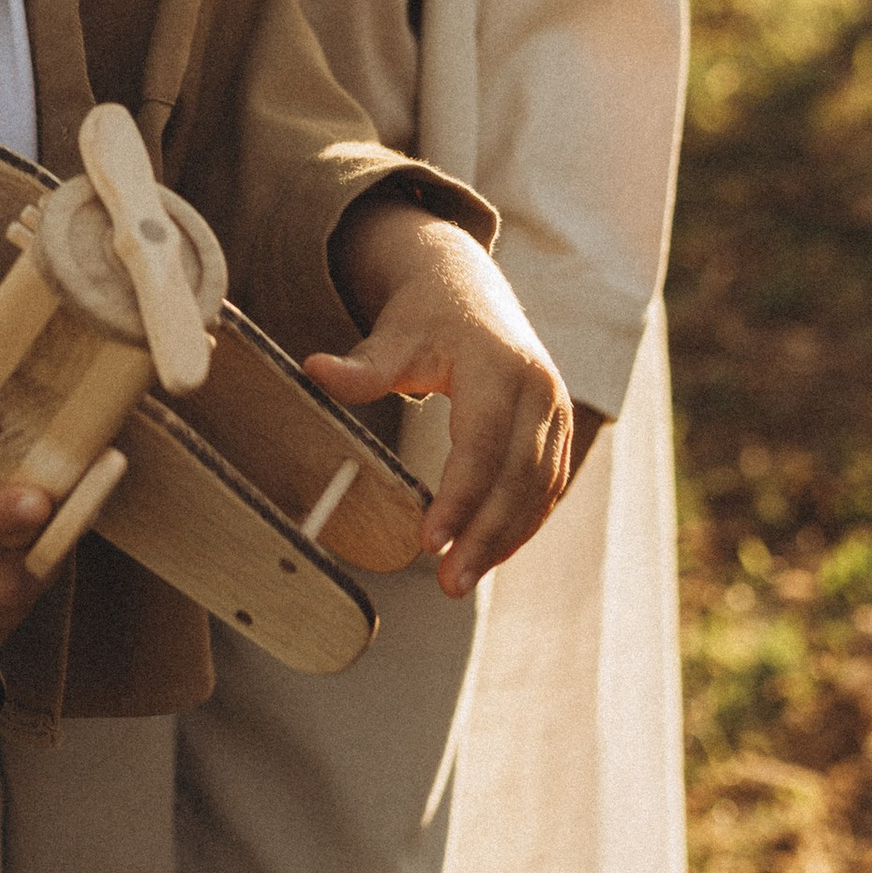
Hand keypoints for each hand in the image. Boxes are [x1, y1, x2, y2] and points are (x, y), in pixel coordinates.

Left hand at [313, 197, 585, 594]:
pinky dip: (519, 525)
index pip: (482, 444)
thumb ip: (362, 366)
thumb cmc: (425, 316)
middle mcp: (539, 388)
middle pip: (517, 476)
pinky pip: (545, 487)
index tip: (428, 541)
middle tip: (449, 583)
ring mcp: (555, 411)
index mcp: (498, 365)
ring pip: (538, 489)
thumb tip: (314, 370)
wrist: (469, 289)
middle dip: (484, 535)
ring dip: (504, 540)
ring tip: (461, 580)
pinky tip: (488, 554)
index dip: (458, 497)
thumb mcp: (393, 337)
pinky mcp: (557, 430)